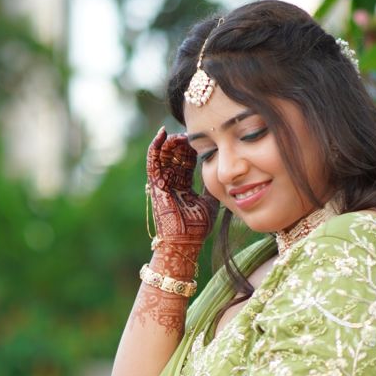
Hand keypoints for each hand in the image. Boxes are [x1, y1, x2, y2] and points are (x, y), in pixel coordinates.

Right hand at [146, 127, 216, 249]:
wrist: (185, 242)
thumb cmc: (197, 228)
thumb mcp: (210, 202)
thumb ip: (212, 187)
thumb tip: (222, 173)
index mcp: (183, 186)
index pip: (186, 161)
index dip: (193, 149)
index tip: (203, 138)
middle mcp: (171, 183)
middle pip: (175, 156)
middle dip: (183, 143)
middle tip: (193, 133)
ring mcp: (162, 183)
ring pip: (163, 155)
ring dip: (171, 142)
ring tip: (180, 133)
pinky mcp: (155, 184)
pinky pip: (153, 161)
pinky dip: (156, 146)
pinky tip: (163, 133)